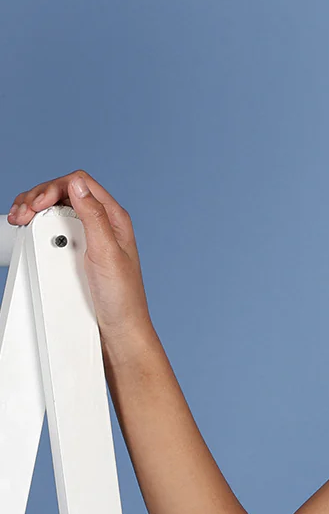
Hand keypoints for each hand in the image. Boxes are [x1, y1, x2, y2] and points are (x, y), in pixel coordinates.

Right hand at [8, 171, 151, 339]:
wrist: (119, 329)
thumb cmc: (122, 297)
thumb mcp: (106, 253)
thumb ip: (93, 217)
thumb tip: (78, 185)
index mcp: (114, 218)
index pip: (81, 184)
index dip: (54, 187)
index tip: (36, 205)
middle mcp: (102, 224)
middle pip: (64, 193)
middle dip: (38, 197)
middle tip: (21, 213)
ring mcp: (89, 238)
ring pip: (56, 210)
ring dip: (34, 210)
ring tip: (20, 218)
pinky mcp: (78, 252)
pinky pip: (55, 230)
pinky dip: (38, 227)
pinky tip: (28, 231)